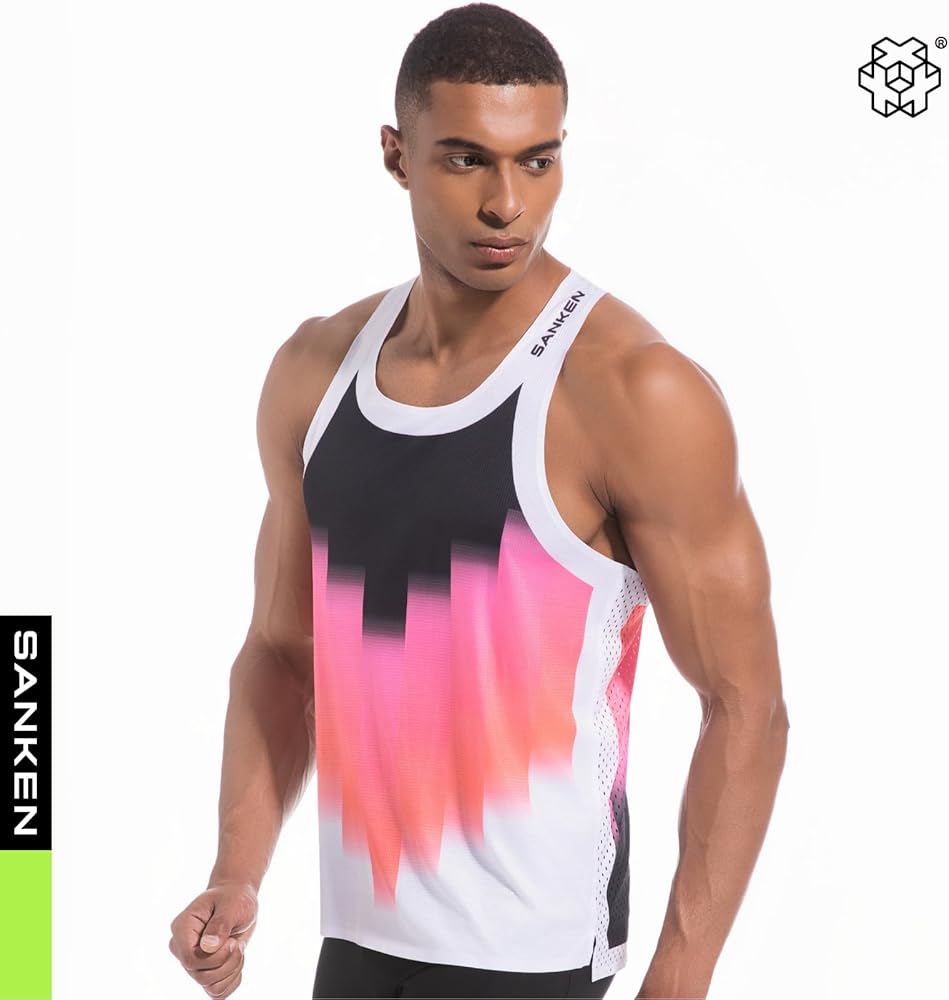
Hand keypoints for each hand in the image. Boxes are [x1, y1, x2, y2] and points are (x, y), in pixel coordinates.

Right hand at [168, 880, 257, 996]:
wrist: (237, 899)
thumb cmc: (234, 898)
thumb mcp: (231, 905)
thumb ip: (220, 924)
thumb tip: (207, 947)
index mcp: (182, 928)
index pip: (190, 960)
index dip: (216, 958)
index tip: (232, 941)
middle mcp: (181, 948)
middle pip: (201, 976)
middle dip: (227, 963)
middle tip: (236, 943)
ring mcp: (192, 962)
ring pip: (210, 986)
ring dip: (232, 971)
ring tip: (237, 949)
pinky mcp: (205, 971)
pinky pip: (216, 992)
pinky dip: (232, 980)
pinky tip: (237, 961)